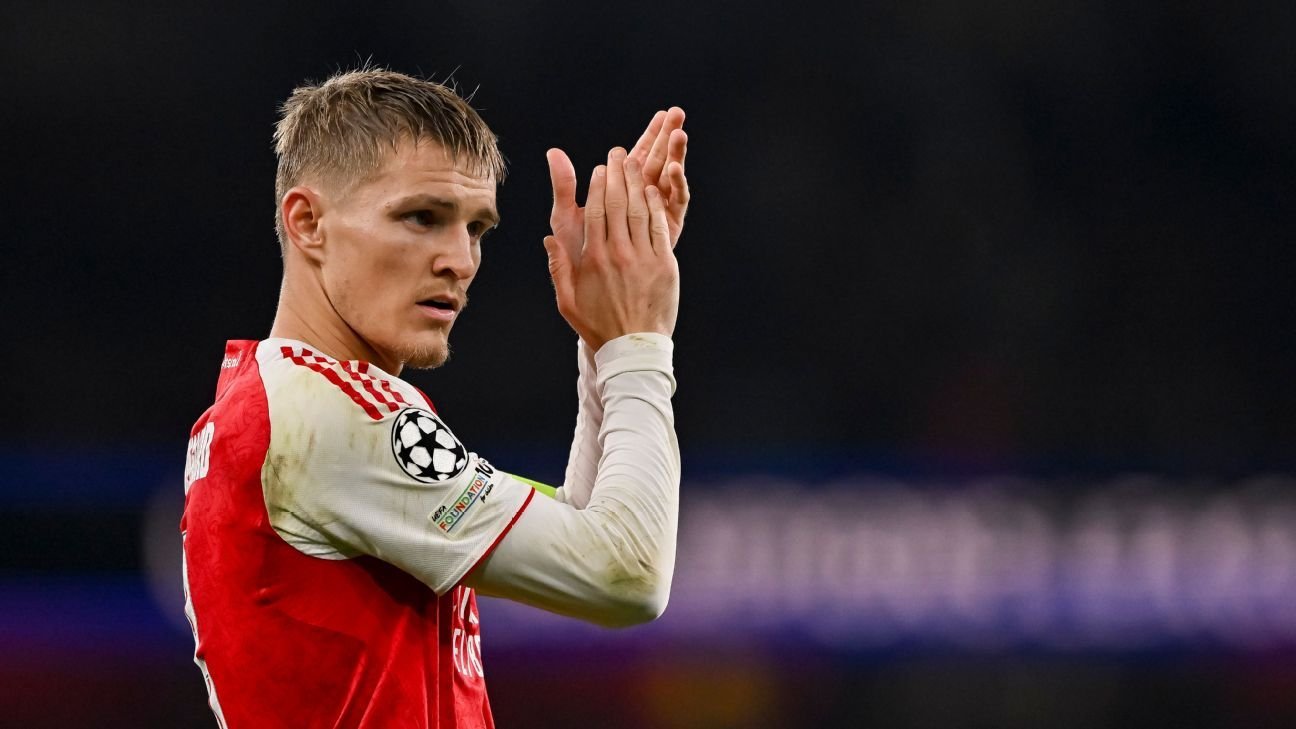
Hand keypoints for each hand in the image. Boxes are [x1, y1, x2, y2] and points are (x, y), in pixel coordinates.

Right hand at [543, 148, 678, 351]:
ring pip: (638, 209)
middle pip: (617, 203)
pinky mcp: (664, 264)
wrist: (633, 349)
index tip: (599, 169)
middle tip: (617, 154)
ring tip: (635, 162)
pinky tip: (652, 189)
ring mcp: (643, 257)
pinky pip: (658, 226)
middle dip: (617, 173)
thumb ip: (558, 268)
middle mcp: (617, 254)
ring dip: (636, 182)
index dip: (597, 186)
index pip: (594, 211)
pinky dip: (654, 205)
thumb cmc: (599, 327)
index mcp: (592, 259)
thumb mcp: (567, 302)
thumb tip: (549, 239)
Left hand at [547, 108, 688, 275]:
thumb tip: (553, 152)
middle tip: (676, 111)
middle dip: (665, 136)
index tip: (660, 112)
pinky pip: (674, 206)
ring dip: (675, 153)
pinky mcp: (667, 234)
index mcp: (619, 194)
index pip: (634, 157)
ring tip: (680, 130)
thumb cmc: (582, 263)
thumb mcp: (567, 220)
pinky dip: (675, 186)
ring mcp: (656, 217)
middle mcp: (640, 203)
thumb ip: (564, 187)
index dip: (648, 134)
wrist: (600, 303)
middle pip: (655, 161)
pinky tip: (675, 166)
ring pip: (668, 178)